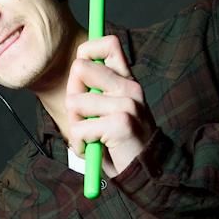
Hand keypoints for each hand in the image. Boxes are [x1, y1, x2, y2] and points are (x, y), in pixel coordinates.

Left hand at [66, 35, 154, 175]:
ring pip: (75, 102)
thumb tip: (75, 69)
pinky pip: (80, 128)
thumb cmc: (122, 145)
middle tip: (82, 118)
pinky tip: (93, 149)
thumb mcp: (111, 112)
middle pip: (80, 68)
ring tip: (91, 138)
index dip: (87, 52)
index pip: (109, 44)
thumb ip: (97, 91)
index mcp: (128, 82)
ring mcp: (127, 104)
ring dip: (75, 126)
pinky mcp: (121, 123)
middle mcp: (130, 88)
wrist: (146, 174)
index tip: (82, 75)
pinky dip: (79, 144)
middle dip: (72, 96)